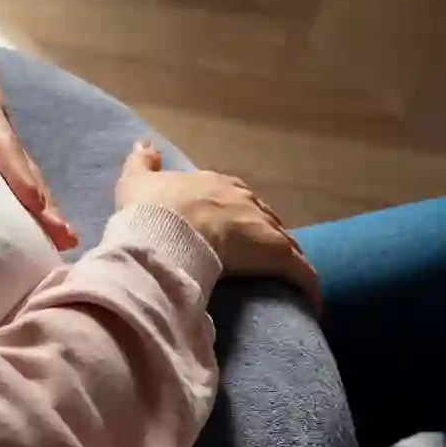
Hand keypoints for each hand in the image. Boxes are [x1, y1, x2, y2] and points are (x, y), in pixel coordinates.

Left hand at [0, 23, 76, 249]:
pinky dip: (27, 208)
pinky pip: (13, 182)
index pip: (1, 142)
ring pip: (26, 178)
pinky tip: (35, 237)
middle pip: (25, 168)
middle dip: (44, 203)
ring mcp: (0, 145)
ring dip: (43, 210)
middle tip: (64, 235)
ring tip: (64, 243)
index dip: (17, 171)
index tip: (33, 201)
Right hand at [114, 142, 318, 308]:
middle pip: (263, 217)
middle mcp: (245, 199)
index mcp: (215, 184)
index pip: (234, 196)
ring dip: (285, 258)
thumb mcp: (136, 181)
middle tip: (255, 257)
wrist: (168, 228)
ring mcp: (264, 225)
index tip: (231, 229)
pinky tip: (309, 303)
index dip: (235, 213)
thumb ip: (142, 162)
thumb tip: (144, 143)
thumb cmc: (152, 208)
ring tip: (282, 280)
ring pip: (285, 242)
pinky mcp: (278, 254)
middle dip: (263, 235)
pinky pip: (301, 273)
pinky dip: (306, 286)